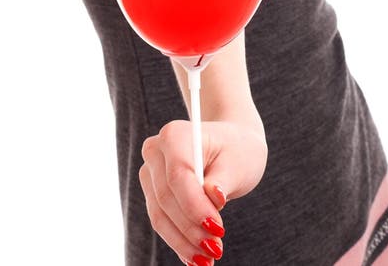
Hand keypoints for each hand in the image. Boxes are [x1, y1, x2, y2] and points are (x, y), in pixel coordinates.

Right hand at [139, 119, 267, 263]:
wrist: (229, 146)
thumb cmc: (236, 151)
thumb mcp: (237, 163)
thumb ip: (223, 181)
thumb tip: (214, 197)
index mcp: (175, 134)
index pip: (178, 176)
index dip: (195, 206)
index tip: (218, 230)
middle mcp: (155, 150)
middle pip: (166, 198)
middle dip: (191, 229)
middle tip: (217, 250)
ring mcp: (150, 172)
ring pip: (160, 214)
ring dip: (183, 241)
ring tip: (208, 259)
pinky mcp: (151, 191)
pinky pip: (161, 220)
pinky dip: (178, 240)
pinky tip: (195, 257)